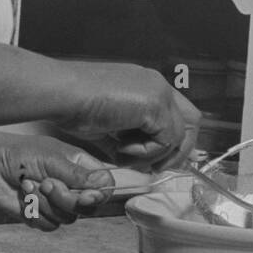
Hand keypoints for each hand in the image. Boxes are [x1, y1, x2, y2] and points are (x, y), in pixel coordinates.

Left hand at [0, 131, 122, 230]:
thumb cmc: (21, 154)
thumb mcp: (52, 159)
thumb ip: (78, 175)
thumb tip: (103, 187)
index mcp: (81, 168)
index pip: (105, 187)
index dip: (98, 195)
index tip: (83, 196)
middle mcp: (73, 187)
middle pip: (87, 208)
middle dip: (64, 199)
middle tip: (46, 183)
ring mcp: (57, 203)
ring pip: (66, 218)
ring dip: (44, 203)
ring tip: (28, 184)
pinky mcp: (41, 215)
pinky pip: (48, 225)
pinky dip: (33, 212)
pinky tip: (23, 196)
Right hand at [53, 63, 199, 161]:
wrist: (61, 93)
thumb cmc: (74, 106)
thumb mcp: (107, 126)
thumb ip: (127, 140)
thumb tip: (136, 163)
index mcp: (147, 85)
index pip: (178, 113)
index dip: (174, 140)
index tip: (160, 162)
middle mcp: (157, 84)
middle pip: (192, 120)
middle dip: (178, 150)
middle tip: (155, 168)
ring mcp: (159, 92)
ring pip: (179, 134)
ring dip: (155, 154)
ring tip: (125, 154)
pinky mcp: (155, 104)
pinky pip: (165, 139)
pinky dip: (145, 152)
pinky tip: (120, 147)